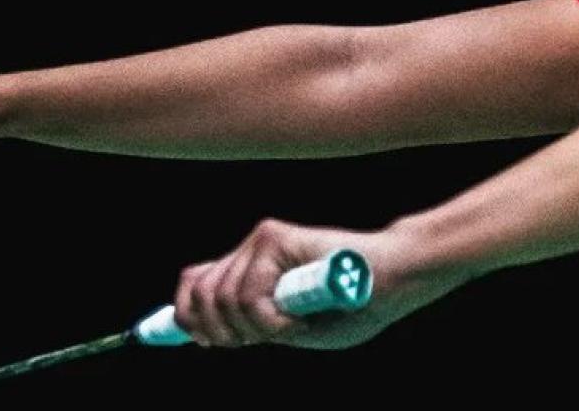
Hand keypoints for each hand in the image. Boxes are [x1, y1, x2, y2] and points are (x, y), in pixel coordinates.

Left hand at [172, 217, 473, 349]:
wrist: (393, 280)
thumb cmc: (352, 307)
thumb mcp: (291, 326)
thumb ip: (251, 324)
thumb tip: (201, 331)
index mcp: (250, 272)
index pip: (194, 286)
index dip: (185, 317)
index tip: (204, 340)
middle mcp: (249, 253)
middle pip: (198, 296)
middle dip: (221, 332)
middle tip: (262, 338)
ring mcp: (260, 243)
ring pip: (223, 300)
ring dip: (255, 328)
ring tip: (291, 326)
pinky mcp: (274, 238)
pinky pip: (248, 295)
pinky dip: (269, 320)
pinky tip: (296, 318)